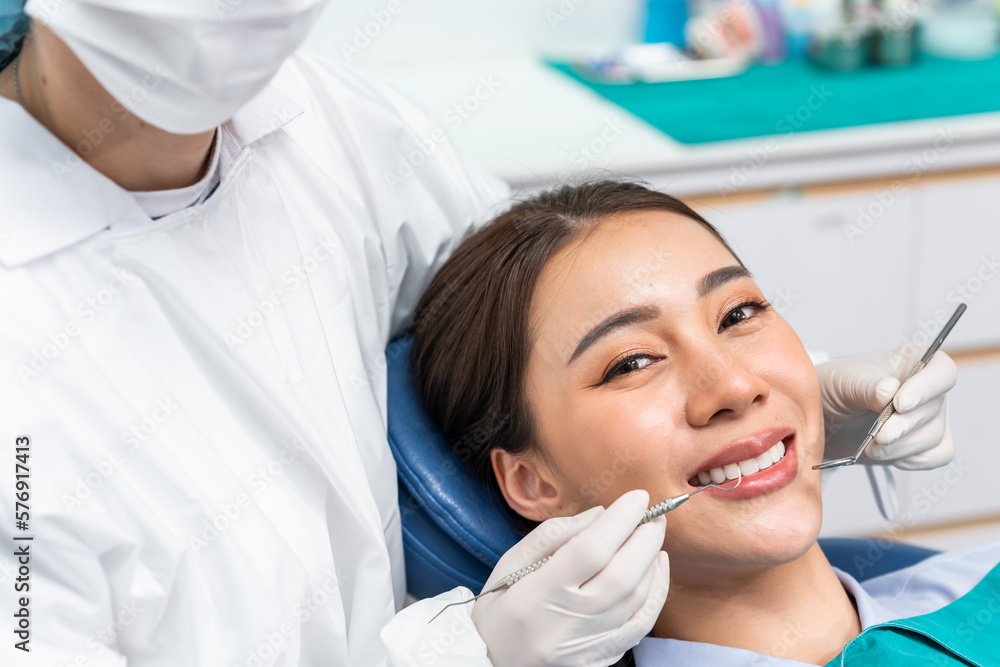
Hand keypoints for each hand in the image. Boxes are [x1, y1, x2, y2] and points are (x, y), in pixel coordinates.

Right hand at [471, 490, 669, 666]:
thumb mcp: (509, 563)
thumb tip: (600, 515)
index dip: (620, 520)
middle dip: (645, 538)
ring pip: (636, 599)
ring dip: (652, 562)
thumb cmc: (497, 608)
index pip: (590, 550)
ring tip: (652, 536)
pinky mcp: (598, 658)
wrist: (491, 662)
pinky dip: (656, 594)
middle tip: (654, 514)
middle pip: (621, 575)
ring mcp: (585, 645)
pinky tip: (656, 569)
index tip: (637, 497)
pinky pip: (640, 626)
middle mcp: (565, 622)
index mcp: (536, 593)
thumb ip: (553, 535)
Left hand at [817, 342, 957, 469]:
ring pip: (935, 436)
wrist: (824, 416)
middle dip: (903, 427)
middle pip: (936, 409)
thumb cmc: (837, 388)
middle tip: (879, 436)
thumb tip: (889, 392)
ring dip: (902, 447)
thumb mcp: (845, 381)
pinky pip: (940, 454)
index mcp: (913, 361)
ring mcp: (929, 416)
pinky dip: (916, 460)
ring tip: (872, 447)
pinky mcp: (924, 443)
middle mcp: (927, 388)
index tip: (900, 404)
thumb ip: (867, 386)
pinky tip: (890, 456)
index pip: (942, 371)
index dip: (926, 388)